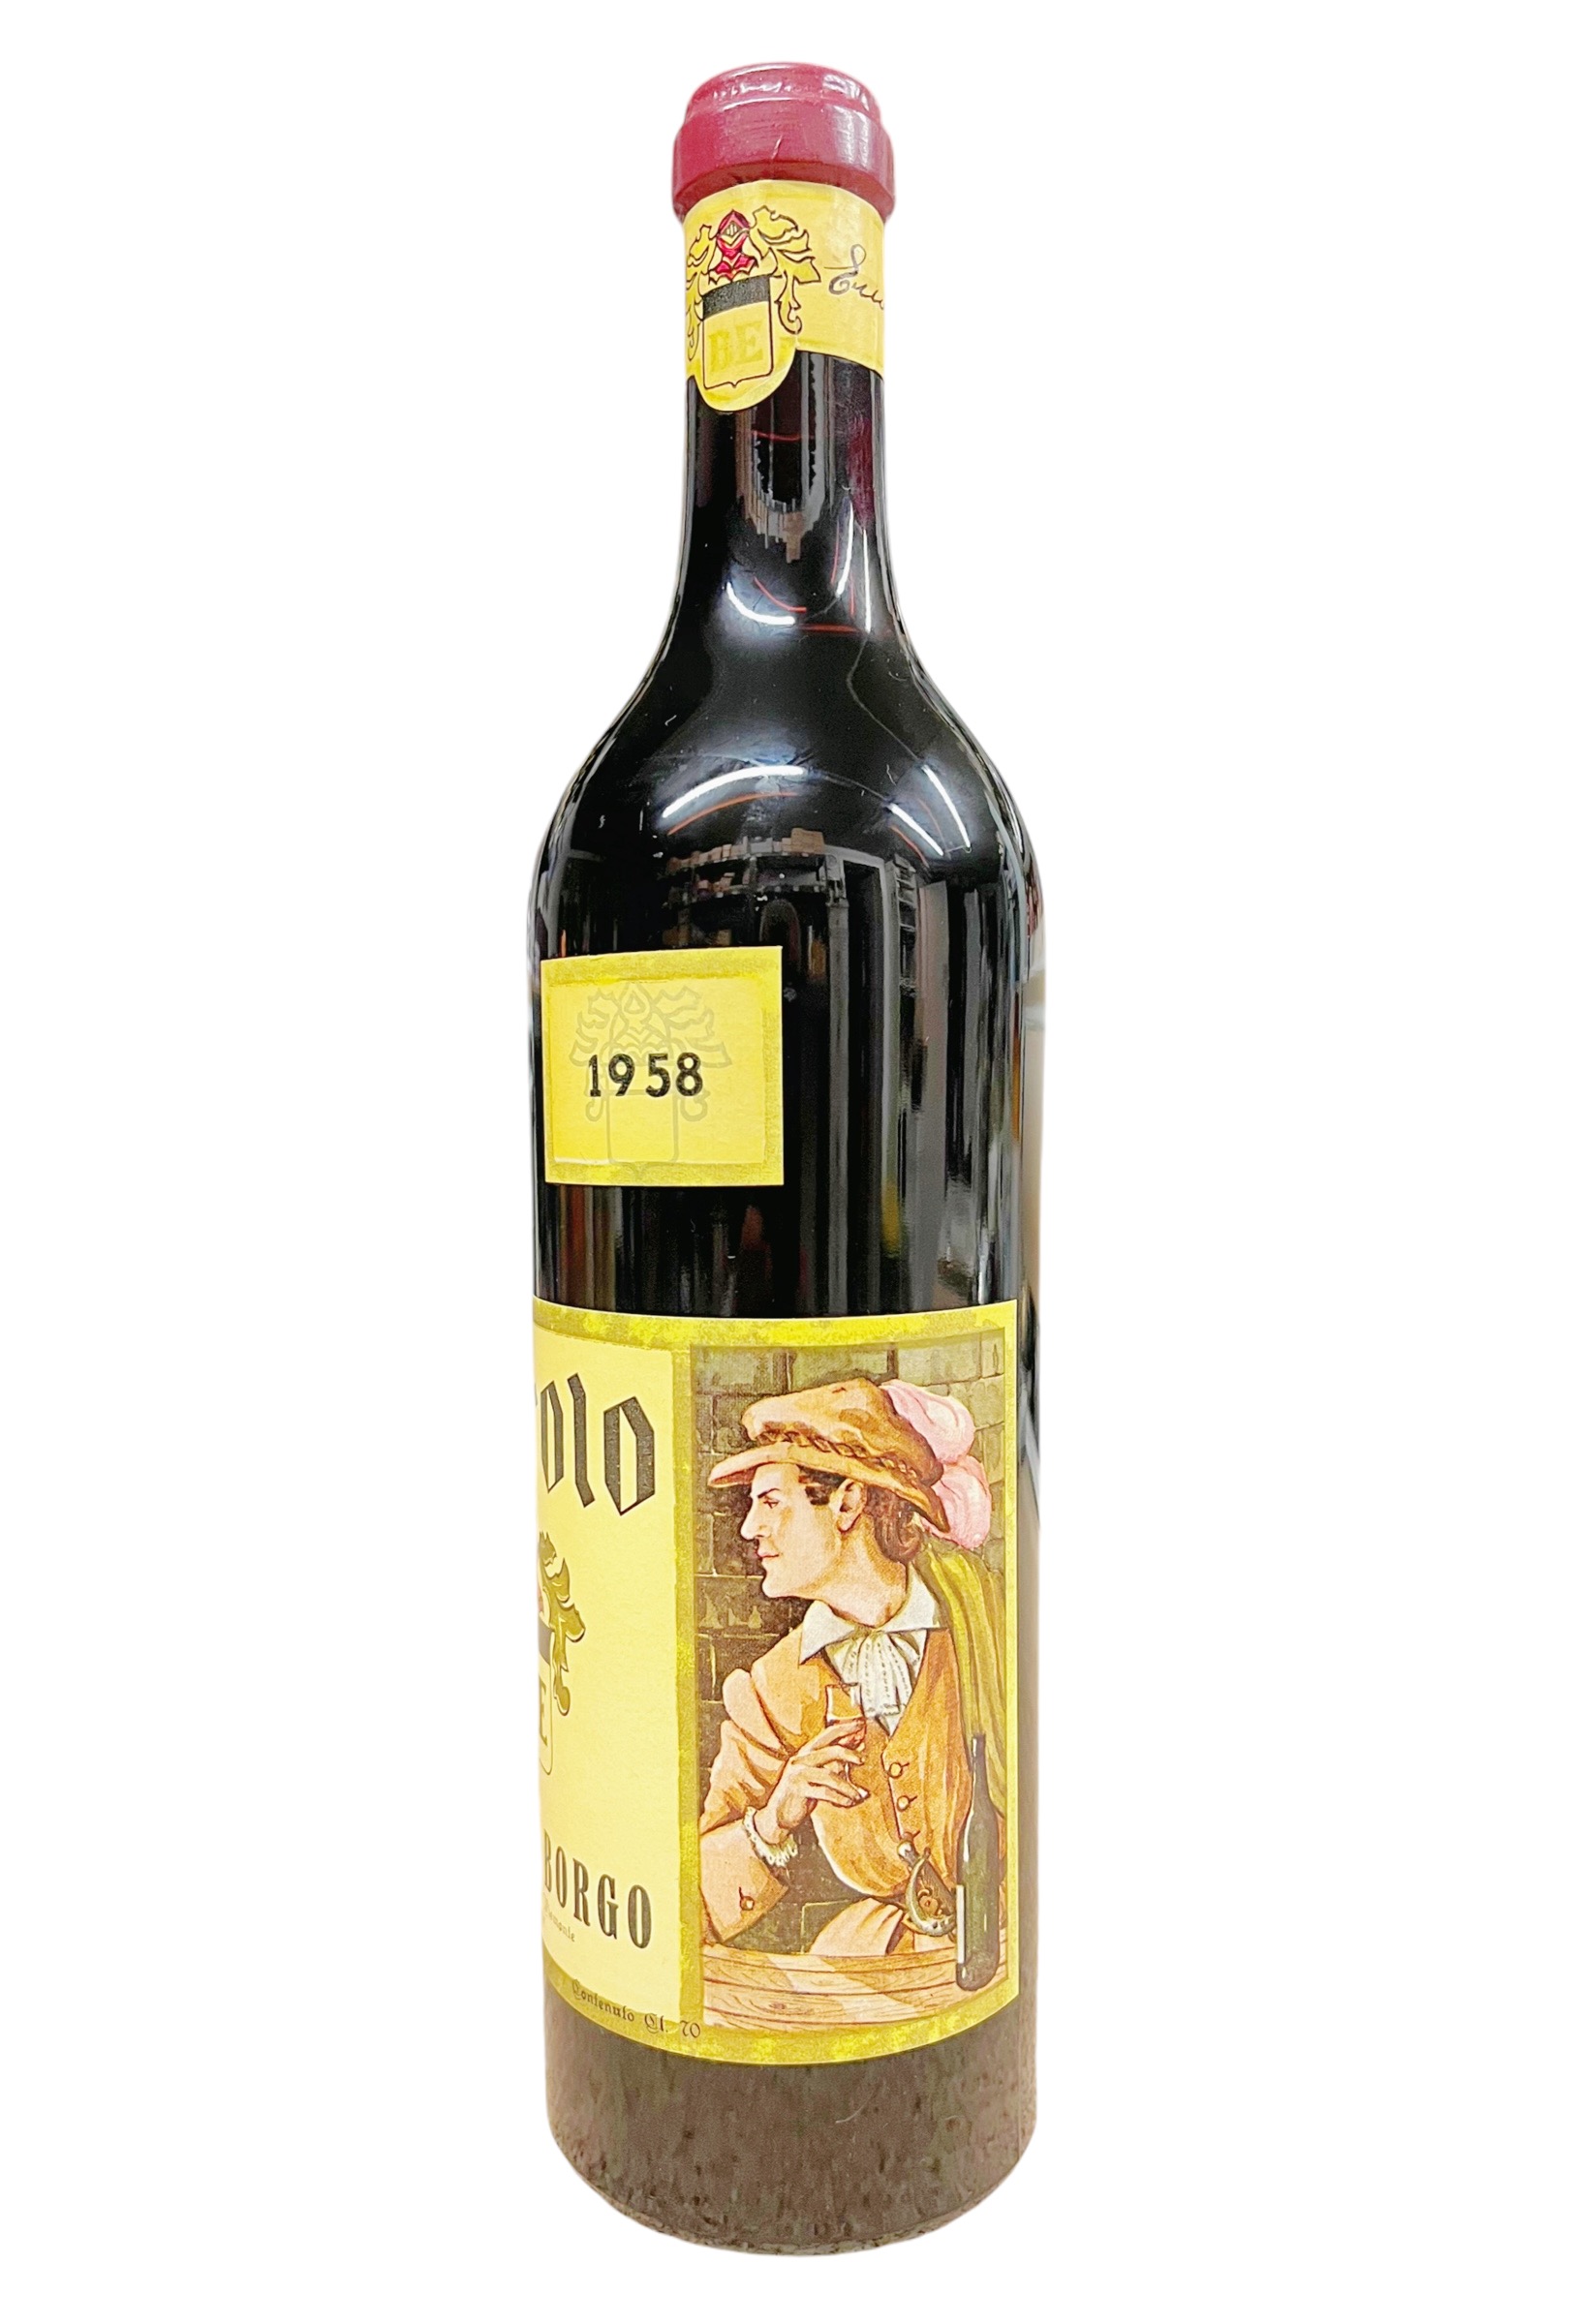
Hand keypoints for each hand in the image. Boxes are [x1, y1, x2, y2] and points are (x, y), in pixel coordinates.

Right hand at [755, 1718, 867, 1848]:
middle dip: (849, 1754)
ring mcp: (798, 1774)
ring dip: (847, 1786)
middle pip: (830, 1751)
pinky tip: (849, 1802)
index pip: (827, 1734)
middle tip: (863, 1760)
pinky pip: (824, 1792)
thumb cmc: (801, 1791)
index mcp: (806, 1752)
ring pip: (829, 1775)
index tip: (861, 1723)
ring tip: (859, 1794)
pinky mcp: (797, 1790)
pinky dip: (840, 1798)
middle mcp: (801, 1760)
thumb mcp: (817, 1773)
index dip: (845, 1727)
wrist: (778, 1814)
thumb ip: (833, 1761)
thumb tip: (854, 1746)